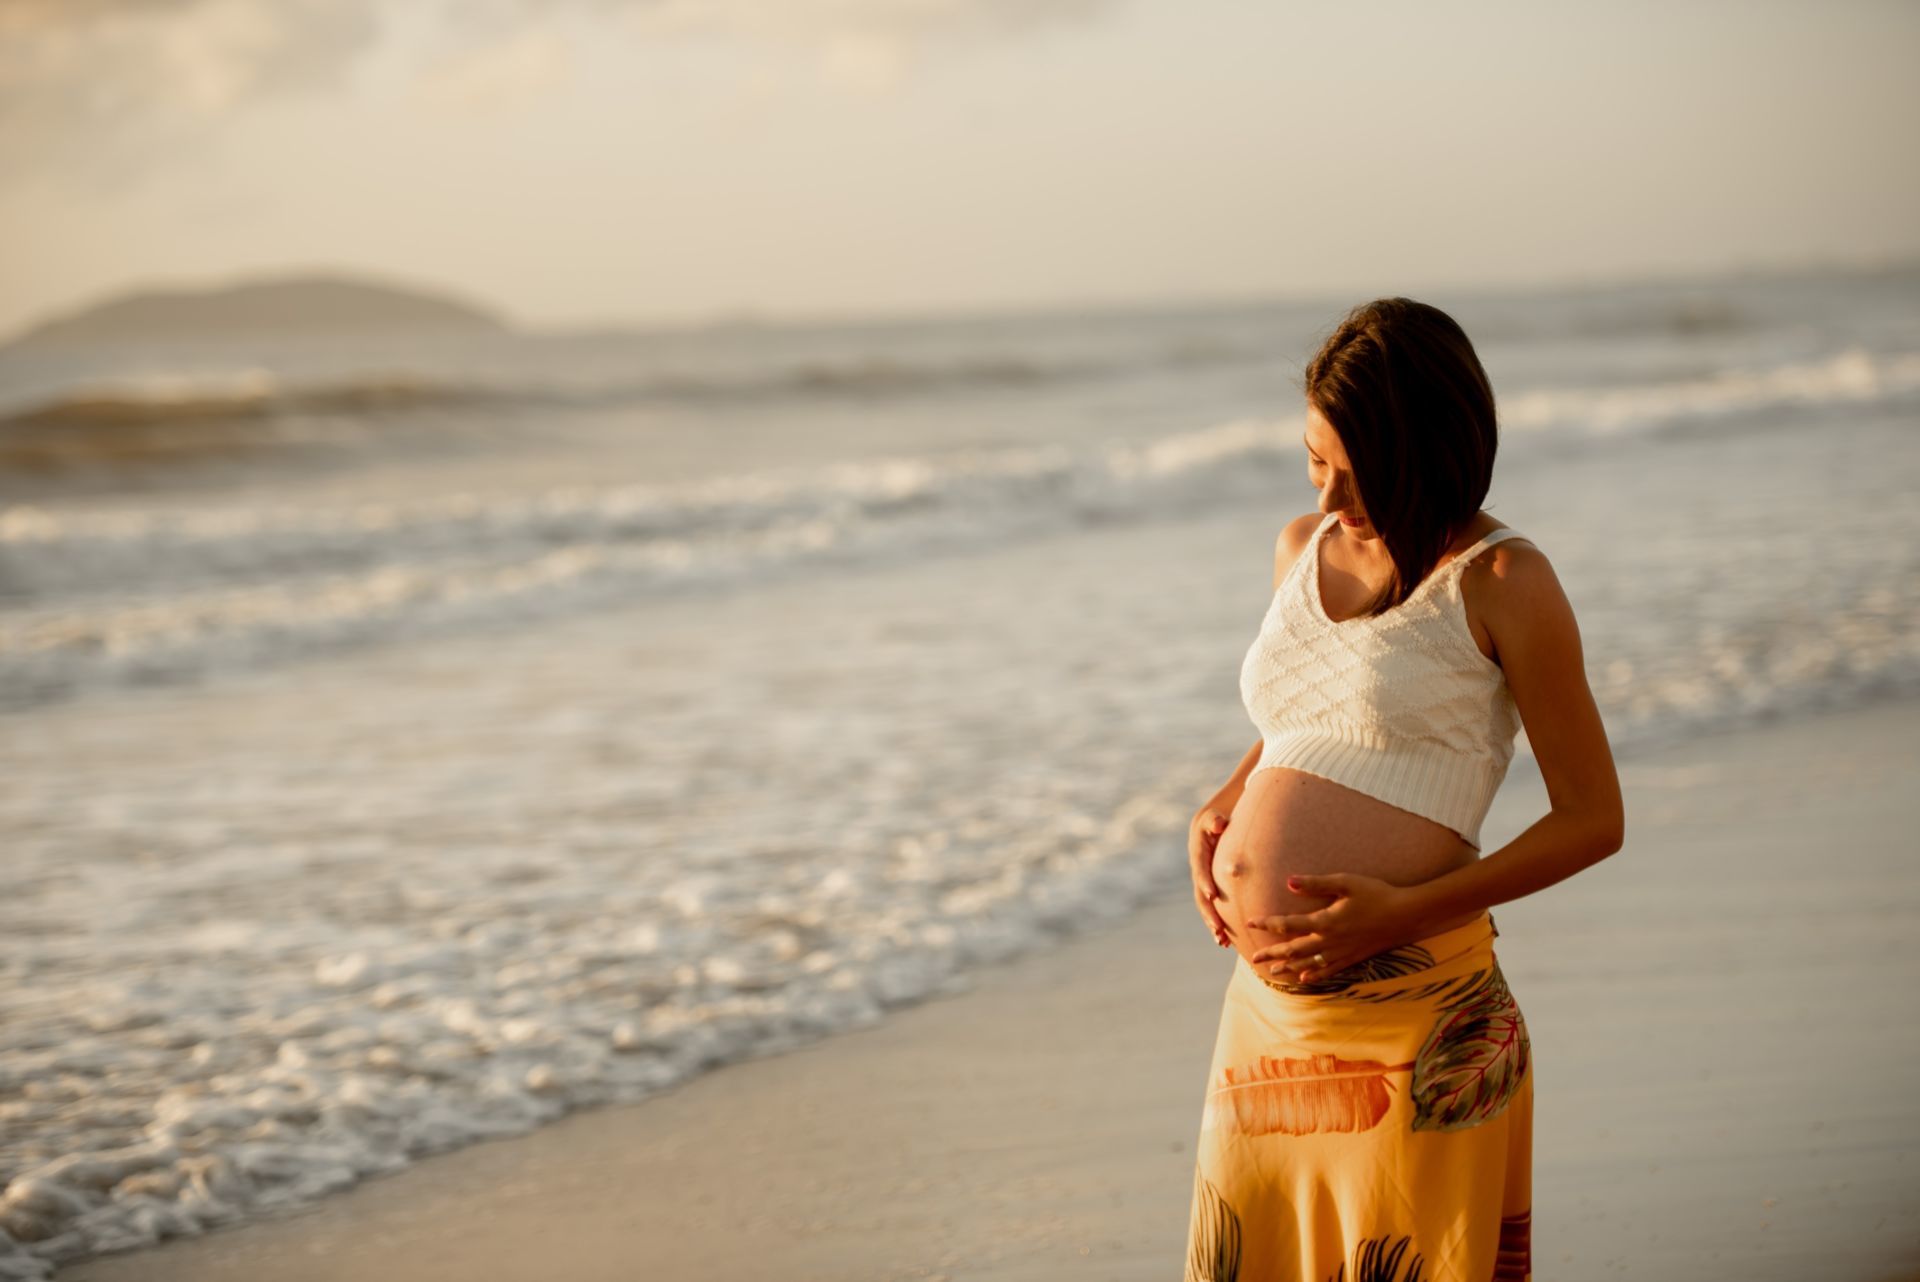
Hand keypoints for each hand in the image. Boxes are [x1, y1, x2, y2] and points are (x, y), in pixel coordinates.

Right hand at [1188, 806, 1233, 947]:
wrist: (1212, 824)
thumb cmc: (1217, 819)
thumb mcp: (1214, 816)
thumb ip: (1215, 820)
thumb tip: (1219, 823)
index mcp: (1198, 853)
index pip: (1200, 869)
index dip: (1205, 882)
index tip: (1212, 895)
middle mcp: (1198, 870)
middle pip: (1200, 895)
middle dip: (1209, 912)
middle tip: (1218, 929)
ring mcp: (1202, 881)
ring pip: (1205, 906)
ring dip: (1212, 923)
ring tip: (1222, 941)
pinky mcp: (1210, 887)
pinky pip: (1212, 908)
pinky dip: (1218, 922)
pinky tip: (1227, 941)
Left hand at [1247, 873, 1422, 982]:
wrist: (1406, 915)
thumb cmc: (1376, 893)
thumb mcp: (1345, 882)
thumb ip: (1316, 883)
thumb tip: (1288, 882)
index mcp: (1325, 921)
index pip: (1288, 924)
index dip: (1268, 923)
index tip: (1250, 921)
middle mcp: (1330, 941)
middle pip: (1294, 950)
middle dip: (1273, 953)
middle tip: (1254, 958)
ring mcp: (1342, 952)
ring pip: (1309, 963)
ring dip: (1289, 967)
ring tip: (1273, 971)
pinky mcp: (1354, 957)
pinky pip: (1330, 970)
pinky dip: (1315, 975)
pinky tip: (1304, 979)